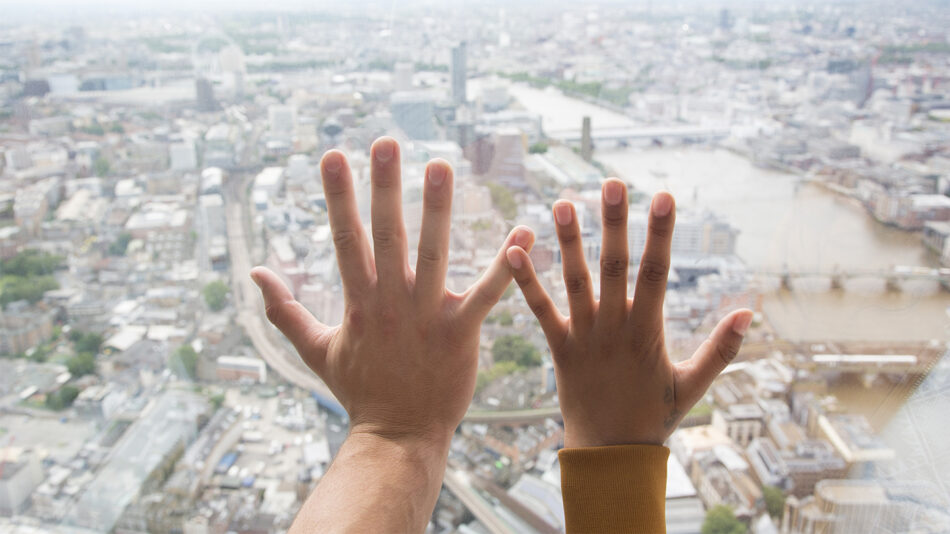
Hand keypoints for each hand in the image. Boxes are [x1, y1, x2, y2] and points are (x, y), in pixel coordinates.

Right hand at [251, 137, 533, 445]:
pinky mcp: (460, 333)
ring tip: (441, 166)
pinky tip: (524, 231)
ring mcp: (426, 316)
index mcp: (358, 302)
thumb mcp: (314, 350)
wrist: (398, 437)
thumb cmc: (359, 391)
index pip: (344, 239)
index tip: (332, 155)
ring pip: (433, 254)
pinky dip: (506, 264)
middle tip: (387, 143)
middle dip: (384, 188)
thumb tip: (255, 272)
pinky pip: (487, 293)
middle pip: (385, 236)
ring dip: (438, 210)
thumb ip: (283, 310)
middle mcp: (390, 302)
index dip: (338, 196)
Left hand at [505, 180, 751, 446]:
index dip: (659, 234)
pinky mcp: (559, 349)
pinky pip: (541, 311)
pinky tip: (514, 251)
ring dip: (569, 242)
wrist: (610, 456)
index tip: (663, 196)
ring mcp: (584, 337)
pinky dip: (528, 282)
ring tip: (563, 202)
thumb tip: (750, 311)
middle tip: (611, 183)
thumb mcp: (694, 385)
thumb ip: (722, 348)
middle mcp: (615, 328)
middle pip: (615, 267)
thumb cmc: (655, 418)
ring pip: (576, 282)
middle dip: (614, 223)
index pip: (657, 272)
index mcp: (648, 332)